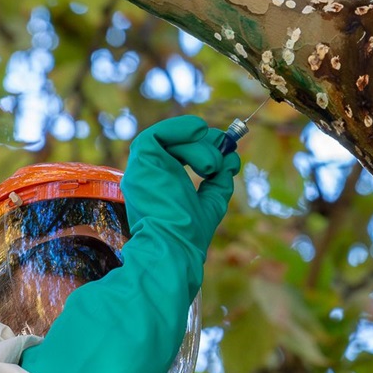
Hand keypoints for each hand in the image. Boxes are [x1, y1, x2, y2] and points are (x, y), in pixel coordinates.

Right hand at [122, 115, 241, 254]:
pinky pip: (157, 134)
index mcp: (160, 185)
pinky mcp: (141, 161)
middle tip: (224, 146)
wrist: (173, 244)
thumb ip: (219, 181)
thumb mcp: (210, 203)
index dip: (205, 148)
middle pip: (175, 144)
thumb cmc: (188, 233)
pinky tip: (199, 131)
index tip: (228, 152)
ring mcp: (142, 168)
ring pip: (171, 140)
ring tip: (210, 167)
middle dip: (206, 142)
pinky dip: (180, 127)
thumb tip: (231, 158)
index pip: (179, 155)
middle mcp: (148, 175)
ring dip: (199, 146)